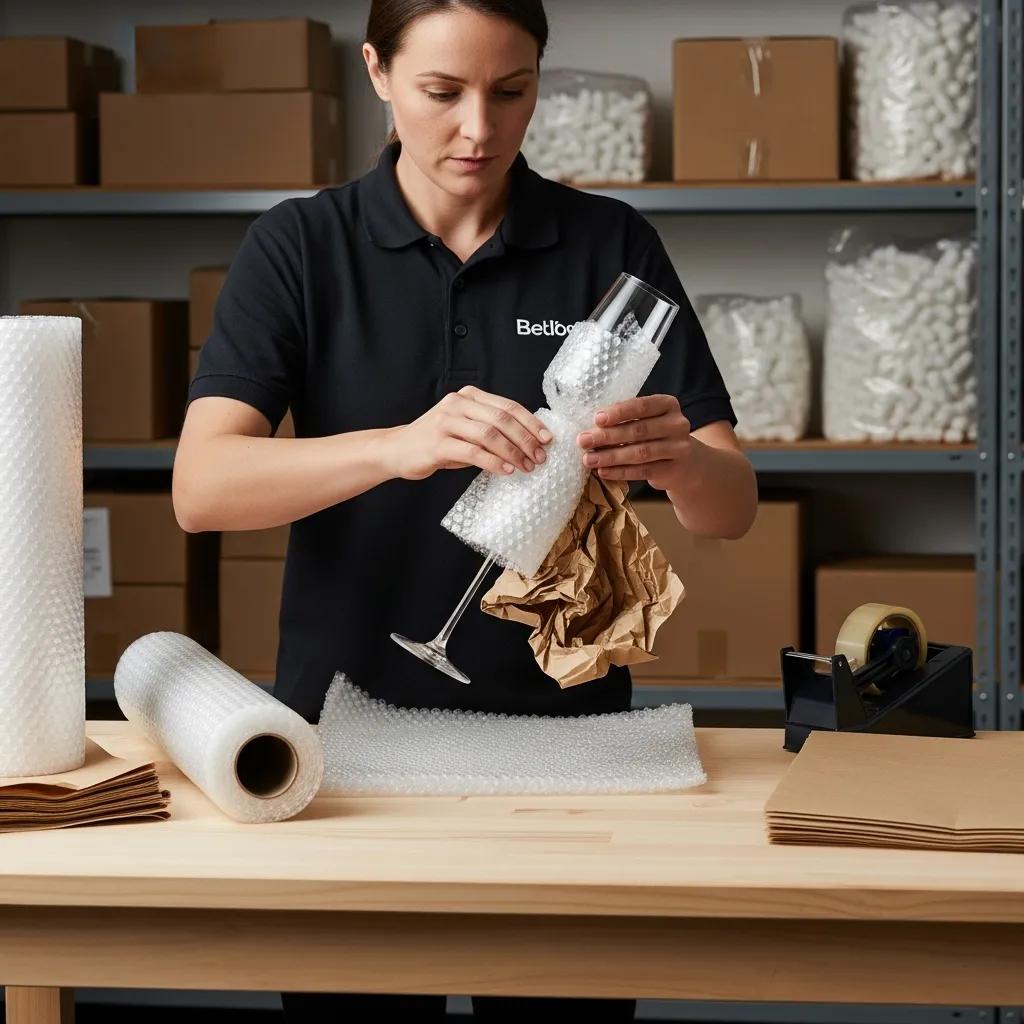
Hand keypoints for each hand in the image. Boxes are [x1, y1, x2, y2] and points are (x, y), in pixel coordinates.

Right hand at [384, 385, 552, 480]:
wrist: (398, 449)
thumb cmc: (437, 442)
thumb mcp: (465, 429)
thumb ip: (491, 429)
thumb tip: (527, 442)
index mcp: (469, 396)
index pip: (508, 406)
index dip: (530, 422)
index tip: (547, 438)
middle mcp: (458, 404)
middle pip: (502, 419)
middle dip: (526, 439)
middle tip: (540, 457)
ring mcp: (447, 421)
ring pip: (490, 434)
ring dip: (513, 452)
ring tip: (527, 466)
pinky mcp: (438, 443)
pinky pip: (473, 452)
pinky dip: (494, 462)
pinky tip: (506, 470)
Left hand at [576, 394, 693, 491]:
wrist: (686, 463)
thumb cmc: (656, 435)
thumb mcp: (647, 420)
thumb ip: (626, 419)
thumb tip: (590, 428)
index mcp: (668, 405)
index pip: (642, 406)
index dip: (619, 412)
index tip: (597, 418)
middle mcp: (677, 424)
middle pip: (638, 430)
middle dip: (607, 436)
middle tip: (583, 441)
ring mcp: (678, 448)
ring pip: (640, 453)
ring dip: (611, 457)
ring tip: (589, 460)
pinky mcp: (673, 470)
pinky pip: (643, 471)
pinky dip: (620, 472)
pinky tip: (603, 472)